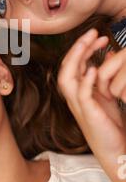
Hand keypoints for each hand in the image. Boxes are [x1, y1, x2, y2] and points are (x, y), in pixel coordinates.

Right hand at [57, 28, 125, 181]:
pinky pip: (81, 94)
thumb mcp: (107, 95)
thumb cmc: (109, 124)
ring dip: (77, 58)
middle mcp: (74, 96)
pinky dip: (86, 80)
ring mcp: (78, 105)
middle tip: (93, 32)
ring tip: (89, 43)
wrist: (114, 149)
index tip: (98, 35)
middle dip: (78, 46)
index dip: (83, 47)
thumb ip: (104, 76)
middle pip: (67, 65)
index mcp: (77, 90)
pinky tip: (94, 69)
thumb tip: (108, 54)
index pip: (74, 63)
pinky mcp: (88, 114)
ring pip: (68, 77)